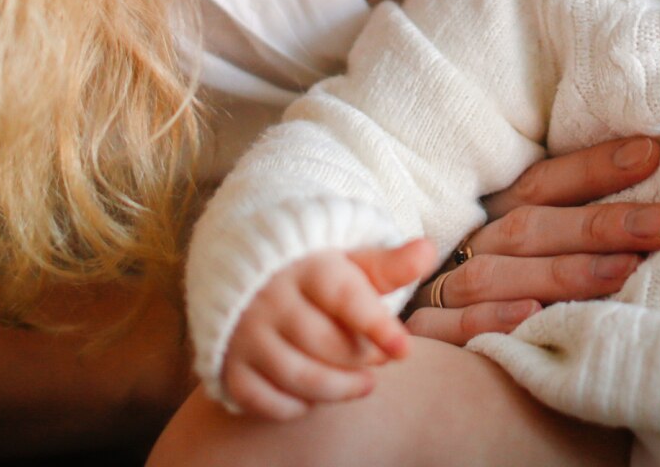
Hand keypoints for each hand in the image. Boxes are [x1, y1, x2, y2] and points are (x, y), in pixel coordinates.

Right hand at [221, 238, 433, 420]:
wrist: (249, 272)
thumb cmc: (317, 272)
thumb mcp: (353, 261)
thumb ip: (390, 264)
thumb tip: (428, 253)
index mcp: (308, 265)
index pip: (345, 296)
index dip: (377, 325)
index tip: (405, 349)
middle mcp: (272, 298)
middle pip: (324, 343)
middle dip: (361, 358)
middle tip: (384, 360)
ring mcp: (247, 334)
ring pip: (297, 376)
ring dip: (337, 389)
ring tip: (364, 385)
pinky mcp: (231, 365)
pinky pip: (265, 401)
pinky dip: (296, 407)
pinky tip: (317, 397)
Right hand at [406, 136, 659, 346]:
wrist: (395, 315)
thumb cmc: (494, 274)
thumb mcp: (525, 232)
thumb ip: (572, 213)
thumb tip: (648, 170)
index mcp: (495, 209)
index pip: (546, 180)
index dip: (596, 166)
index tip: (652, 153)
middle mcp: (473, 241)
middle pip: (533, 226)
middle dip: (600, 224)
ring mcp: (444, 285)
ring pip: (498, 273)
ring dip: (561, 271)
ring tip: (624, 270)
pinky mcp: (423, 331)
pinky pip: (452, 326)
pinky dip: (491, 319)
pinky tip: (533, 313)